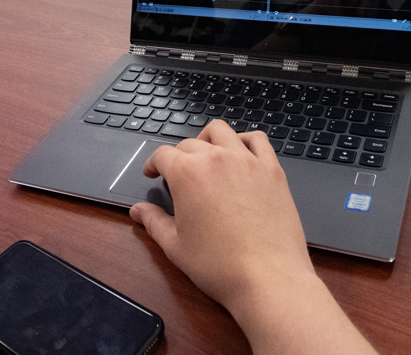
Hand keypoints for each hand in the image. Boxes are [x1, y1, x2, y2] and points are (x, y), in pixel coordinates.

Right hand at [129, 121, 313, 309]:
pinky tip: (241, 154)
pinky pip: (258, 140)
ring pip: (222, 131)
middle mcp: (216, 158)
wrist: (267, 278)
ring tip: (207, 156)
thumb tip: (138, 211)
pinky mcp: (272, 169)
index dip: (153, 164)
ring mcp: (247, 161)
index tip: (153, 173)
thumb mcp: (175, 246)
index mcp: (187, 173)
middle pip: (190, 143)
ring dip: (208, 139)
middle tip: (179, 175)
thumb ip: (154, 222)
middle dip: (179, 157)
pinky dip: (245, 140)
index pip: (163, 154)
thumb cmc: (219, 265)